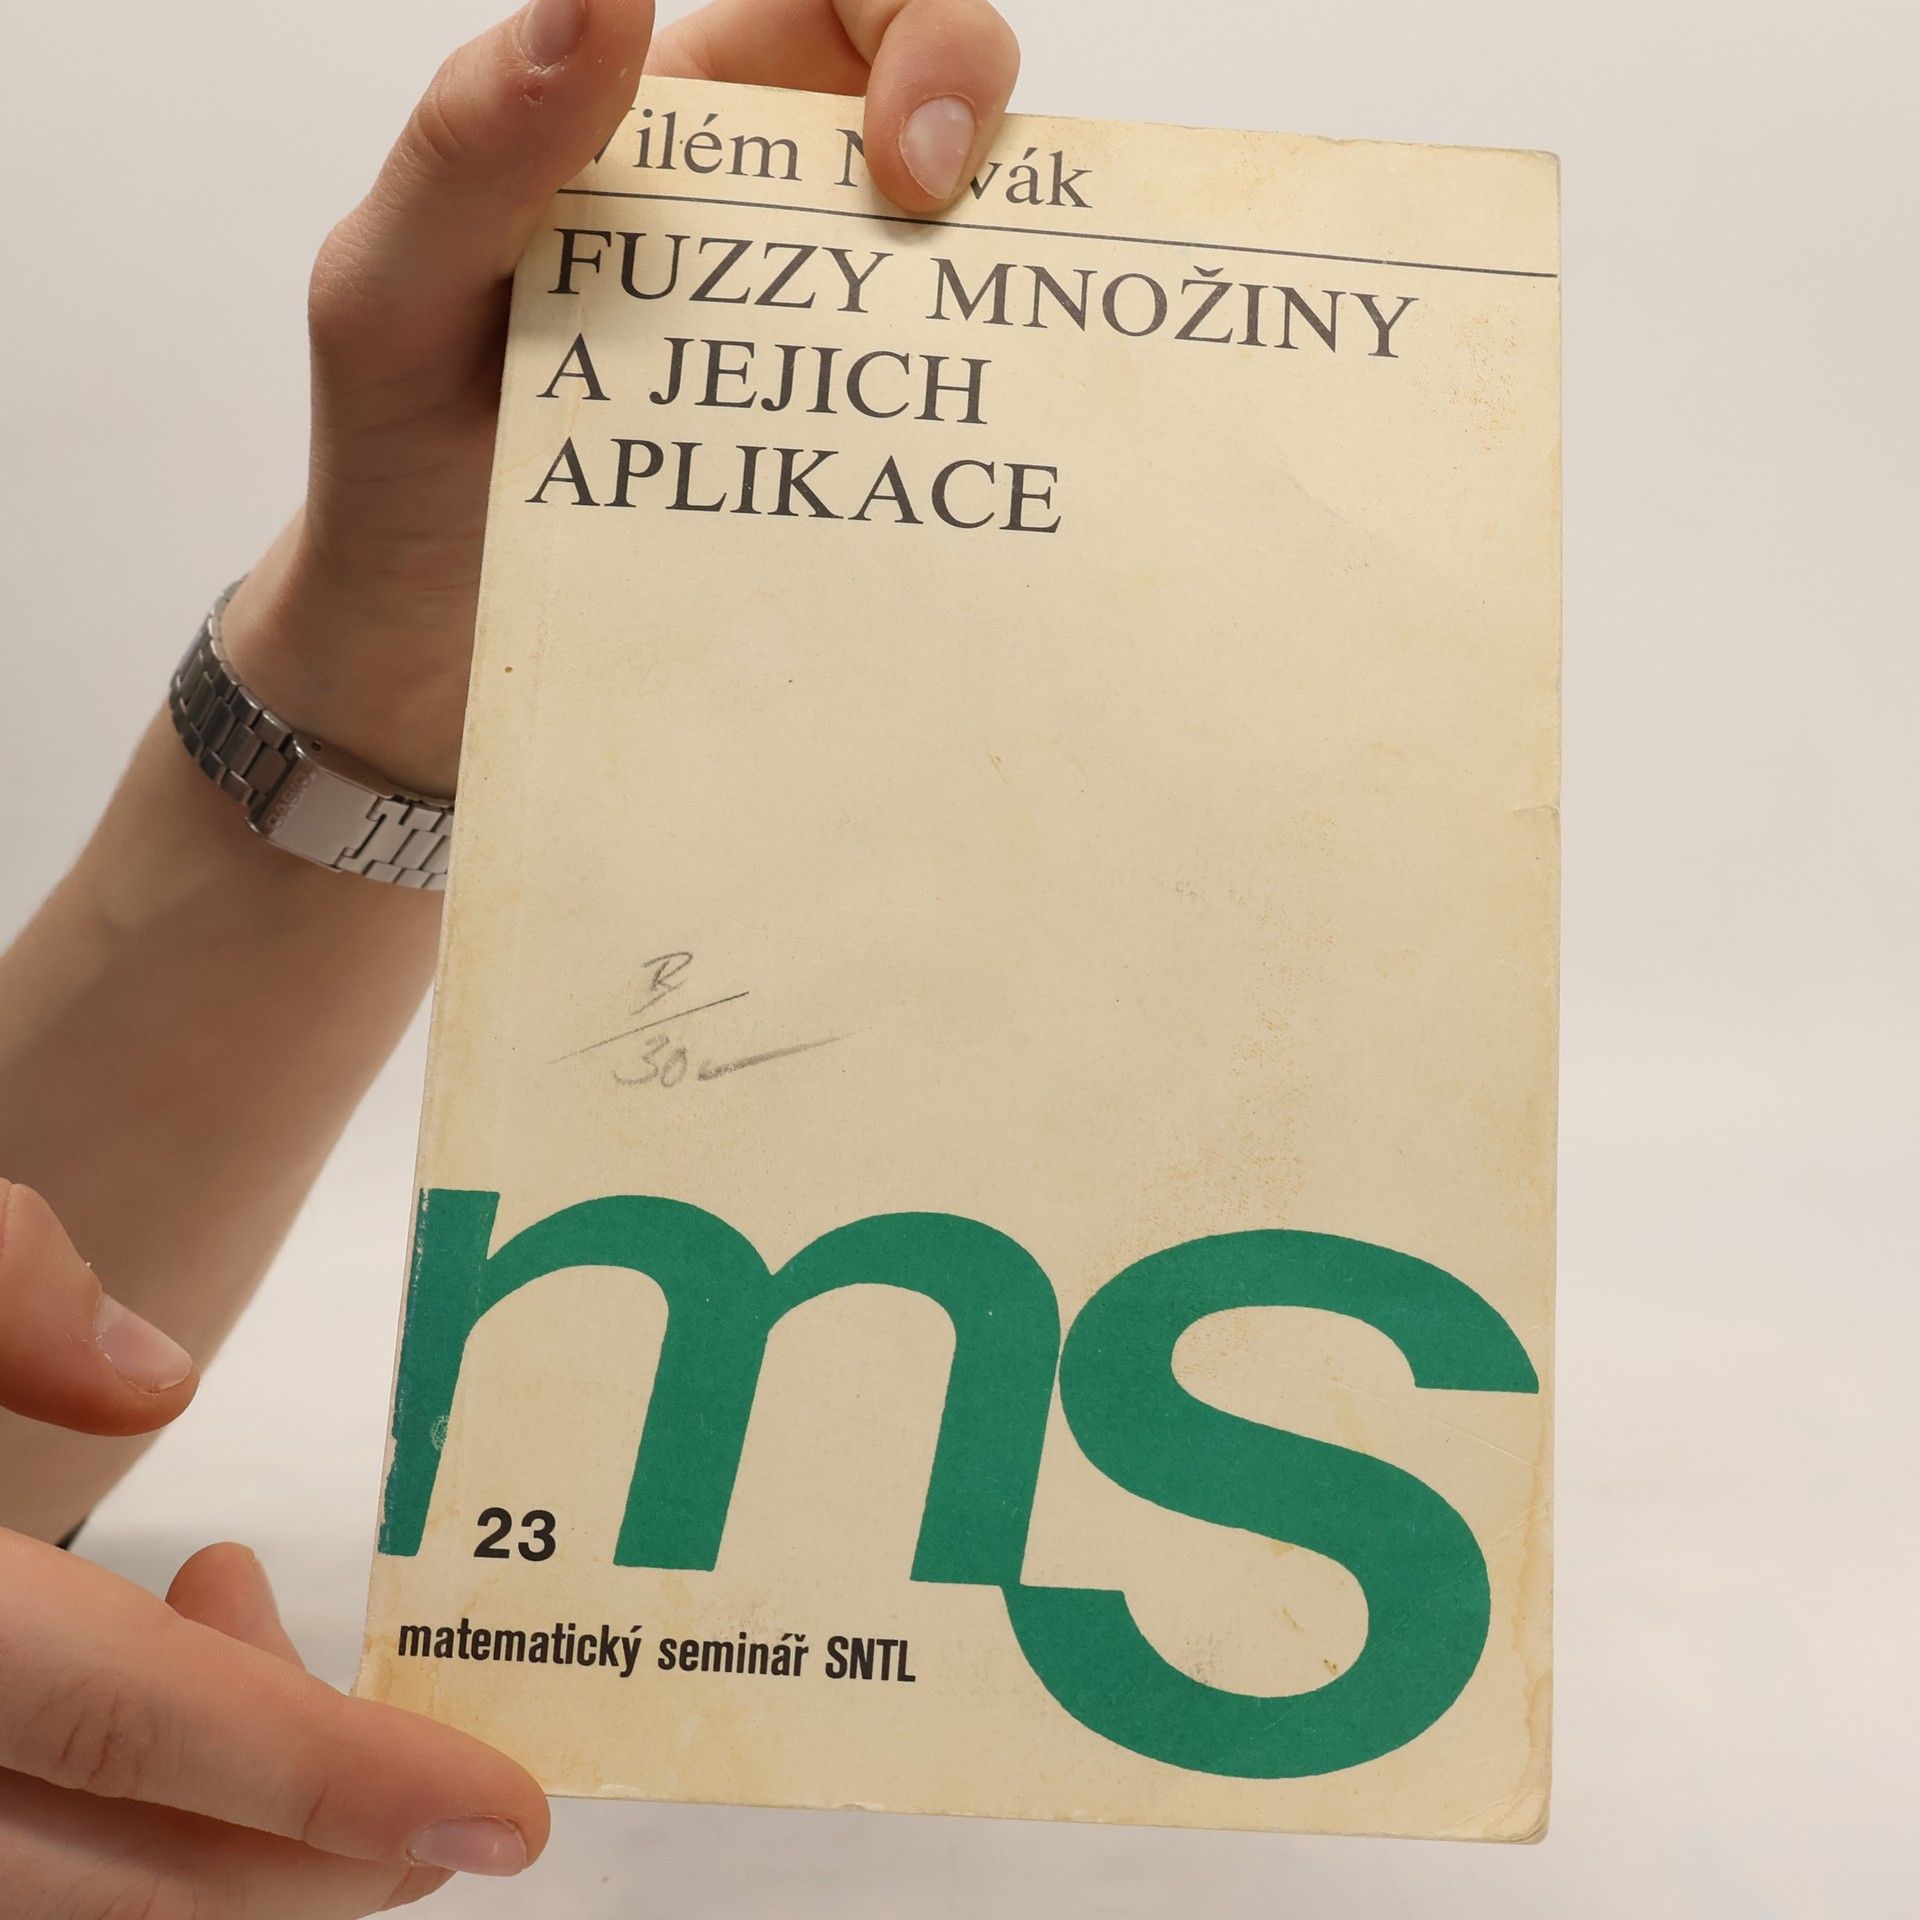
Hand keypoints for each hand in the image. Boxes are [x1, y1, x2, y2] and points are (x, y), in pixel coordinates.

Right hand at [0, 1180, 549, 1915]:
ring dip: (210, 1801)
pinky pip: (26, 1829)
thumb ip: (7, 1288)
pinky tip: (155, 1619)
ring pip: (65, 1878)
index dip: (329, 1782)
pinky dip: (119, 1779)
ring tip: (230, 1589)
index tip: (503, 1816)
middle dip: (319, 1858)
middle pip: (114, 1874)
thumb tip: (161, 1379)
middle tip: (462, 1795)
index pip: (134, 1727)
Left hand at [222, 0, 1021, 798]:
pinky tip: (960, 478)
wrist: (420, 670)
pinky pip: (938, 430)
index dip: (906, 26)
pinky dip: (973, 431)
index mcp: (660, 139)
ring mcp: (812, 361)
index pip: (830, 5)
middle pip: (937, 98)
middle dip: (973, 95)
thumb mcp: (395, 293)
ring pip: (964, 269)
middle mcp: (758, 234)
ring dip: (992, 286)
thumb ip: (472, 144)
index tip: (895, 142)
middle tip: (931, 209)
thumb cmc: (395, 465)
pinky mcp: (836, 476)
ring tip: (968, 363)